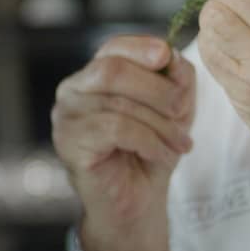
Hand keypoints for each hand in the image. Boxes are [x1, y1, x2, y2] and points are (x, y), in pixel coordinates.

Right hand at [51, 34, 195, 233]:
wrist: (136, 203)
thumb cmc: (149, 152)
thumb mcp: (173, 109)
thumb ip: (174, 78)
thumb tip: (172, 57)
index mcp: (93, 76)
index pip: (113, 47)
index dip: (141, 47)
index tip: (168, 57)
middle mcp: (72, 91)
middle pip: (113, 69)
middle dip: (156, 89)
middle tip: (183, 111)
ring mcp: (66, 116)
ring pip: (119, 103)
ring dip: (160, 124)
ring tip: (180, 143)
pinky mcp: (69, 142)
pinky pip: (116, 128)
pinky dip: (148, 141)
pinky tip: (161, 155)